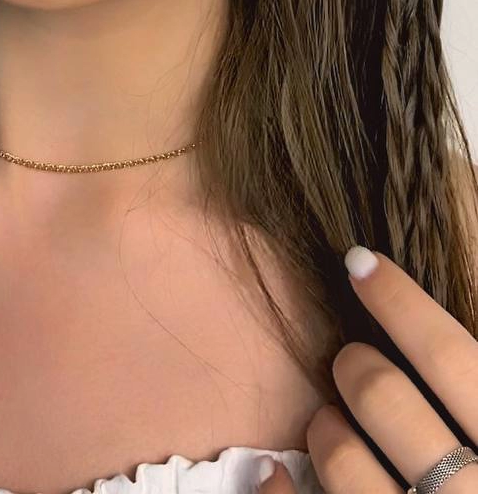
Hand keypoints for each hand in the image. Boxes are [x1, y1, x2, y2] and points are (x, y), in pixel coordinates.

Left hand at [258, 246, 477, 491]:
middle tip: (353, 368)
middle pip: (385, 396)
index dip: (402, 302)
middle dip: (356, 369)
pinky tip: (275, 476)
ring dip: (326, 431)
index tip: (358, 262)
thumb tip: (423, 344)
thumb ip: (477, 398)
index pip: (452, 357)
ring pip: (342, 458)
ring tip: (332, 429)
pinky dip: (279, 493)